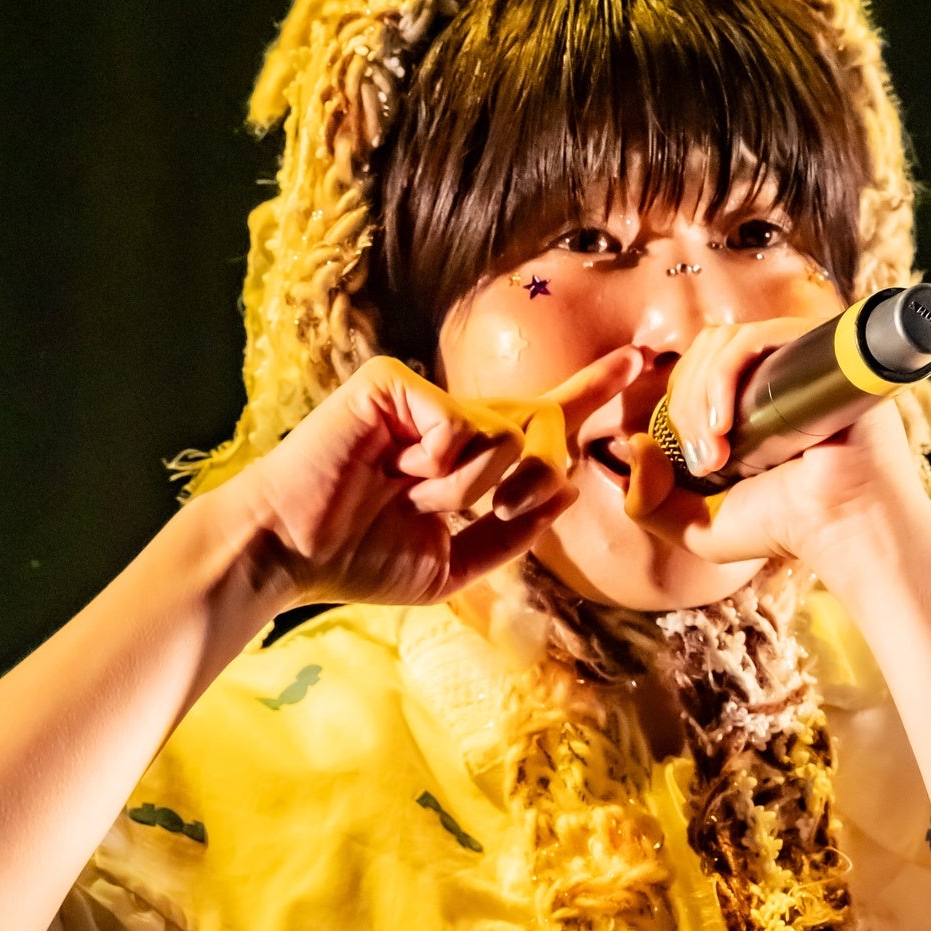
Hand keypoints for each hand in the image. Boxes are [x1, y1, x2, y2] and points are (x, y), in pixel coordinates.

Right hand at [234, 347, 643, 606]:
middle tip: (458, 508)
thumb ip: (512, 536)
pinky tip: (399, 471)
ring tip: (410, 496)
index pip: (539, 423)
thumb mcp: (451, 567)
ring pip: (500, 436)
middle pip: (534, 428)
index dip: (590, 394)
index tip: (640, 363)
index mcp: (463, 460)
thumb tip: (567, 490)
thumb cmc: (357, 561)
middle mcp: (448, 421)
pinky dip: (439, 460)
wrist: (290, 550)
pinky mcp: (390, 384)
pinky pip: (459, 420)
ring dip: (465, 488)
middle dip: (520, 481)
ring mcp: (420, 399)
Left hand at [640, 318, 930, 571]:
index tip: (690, 466)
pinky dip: (725, 375)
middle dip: (685, 407)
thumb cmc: (783, 528)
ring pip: (721, 343)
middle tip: (703, 462)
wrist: (844, 527)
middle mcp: (771, 371)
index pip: (692, 372)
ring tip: (717, 450)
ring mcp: (795, 355)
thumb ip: (649, 500)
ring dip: (702, 396)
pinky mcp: (815, 347)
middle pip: (701, 354)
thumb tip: (633, 445)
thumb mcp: (697, 525)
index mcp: (746, 399)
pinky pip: (754, 337)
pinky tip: (725, 424)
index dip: (678, 410)